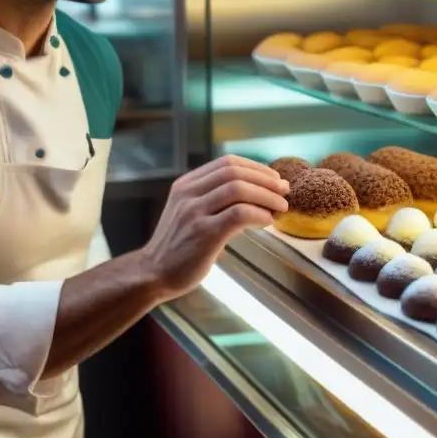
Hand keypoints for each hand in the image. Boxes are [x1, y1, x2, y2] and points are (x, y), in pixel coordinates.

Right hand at [143, 155, 288, 296]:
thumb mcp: (189, 212)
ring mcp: (194, 212)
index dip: (256, 168)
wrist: (152, 274)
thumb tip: (257, 194)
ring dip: (267, 196)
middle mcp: (188, 193)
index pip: (227, 163)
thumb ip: (213, 200)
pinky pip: (239, 214)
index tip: (274, 179)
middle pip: (235, 172)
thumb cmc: (177, 246)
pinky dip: (259, 214)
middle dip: (266, 180)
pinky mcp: (204, 233)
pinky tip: (267, 222)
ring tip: (281, 207)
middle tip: (284, 191)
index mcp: (186, 185)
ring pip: (239, 189)